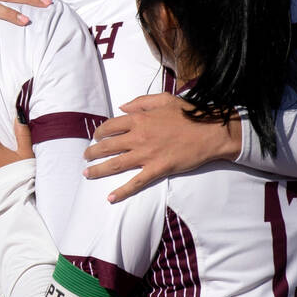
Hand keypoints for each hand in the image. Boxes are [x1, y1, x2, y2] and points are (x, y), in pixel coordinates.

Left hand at [82, 92, 241, 202]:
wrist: (211, 131)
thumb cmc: (190, 113)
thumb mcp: (164, 99)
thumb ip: (141, 102)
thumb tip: (122, 107)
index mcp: (140, 119)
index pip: (110, 126)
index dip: (99, 132)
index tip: (96, 137)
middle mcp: (139, 137)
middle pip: (107, 146)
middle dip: (93, 152)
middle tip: (86, 157)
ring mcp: (147, 155)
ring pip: (116, 164)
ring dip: (98, 170)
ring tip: (87, 174)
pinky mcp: (158, 169)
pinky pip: (136, 182)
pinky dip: (122, 191)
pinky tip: (110, 197)